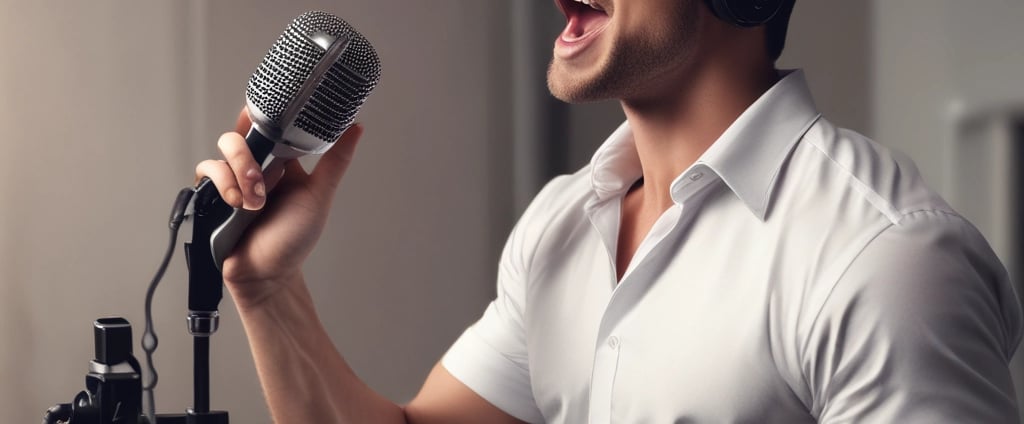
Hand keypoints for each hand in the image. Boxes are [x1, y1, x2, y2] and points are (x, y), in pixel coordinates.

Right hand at [195, 107, 362, 307]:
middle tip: (262, 182)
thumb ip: (335, 161)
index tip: (263, 113)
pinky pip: (206, 171)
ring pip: (222, 151)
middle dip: (247, 154)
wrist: (267, 274)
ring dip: (236, 173)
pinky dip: (220, 183)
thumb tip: (356, 127)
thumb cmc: (294, 239)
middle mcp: (256, 167)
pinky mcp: (214, 194)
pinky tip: (235, 204)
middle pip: (241, 134)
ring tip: (252, 203)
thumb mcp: (319, 196)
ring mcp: (234, 179)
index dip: (263, 116)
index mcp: (282, 162)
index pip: (269, 126)